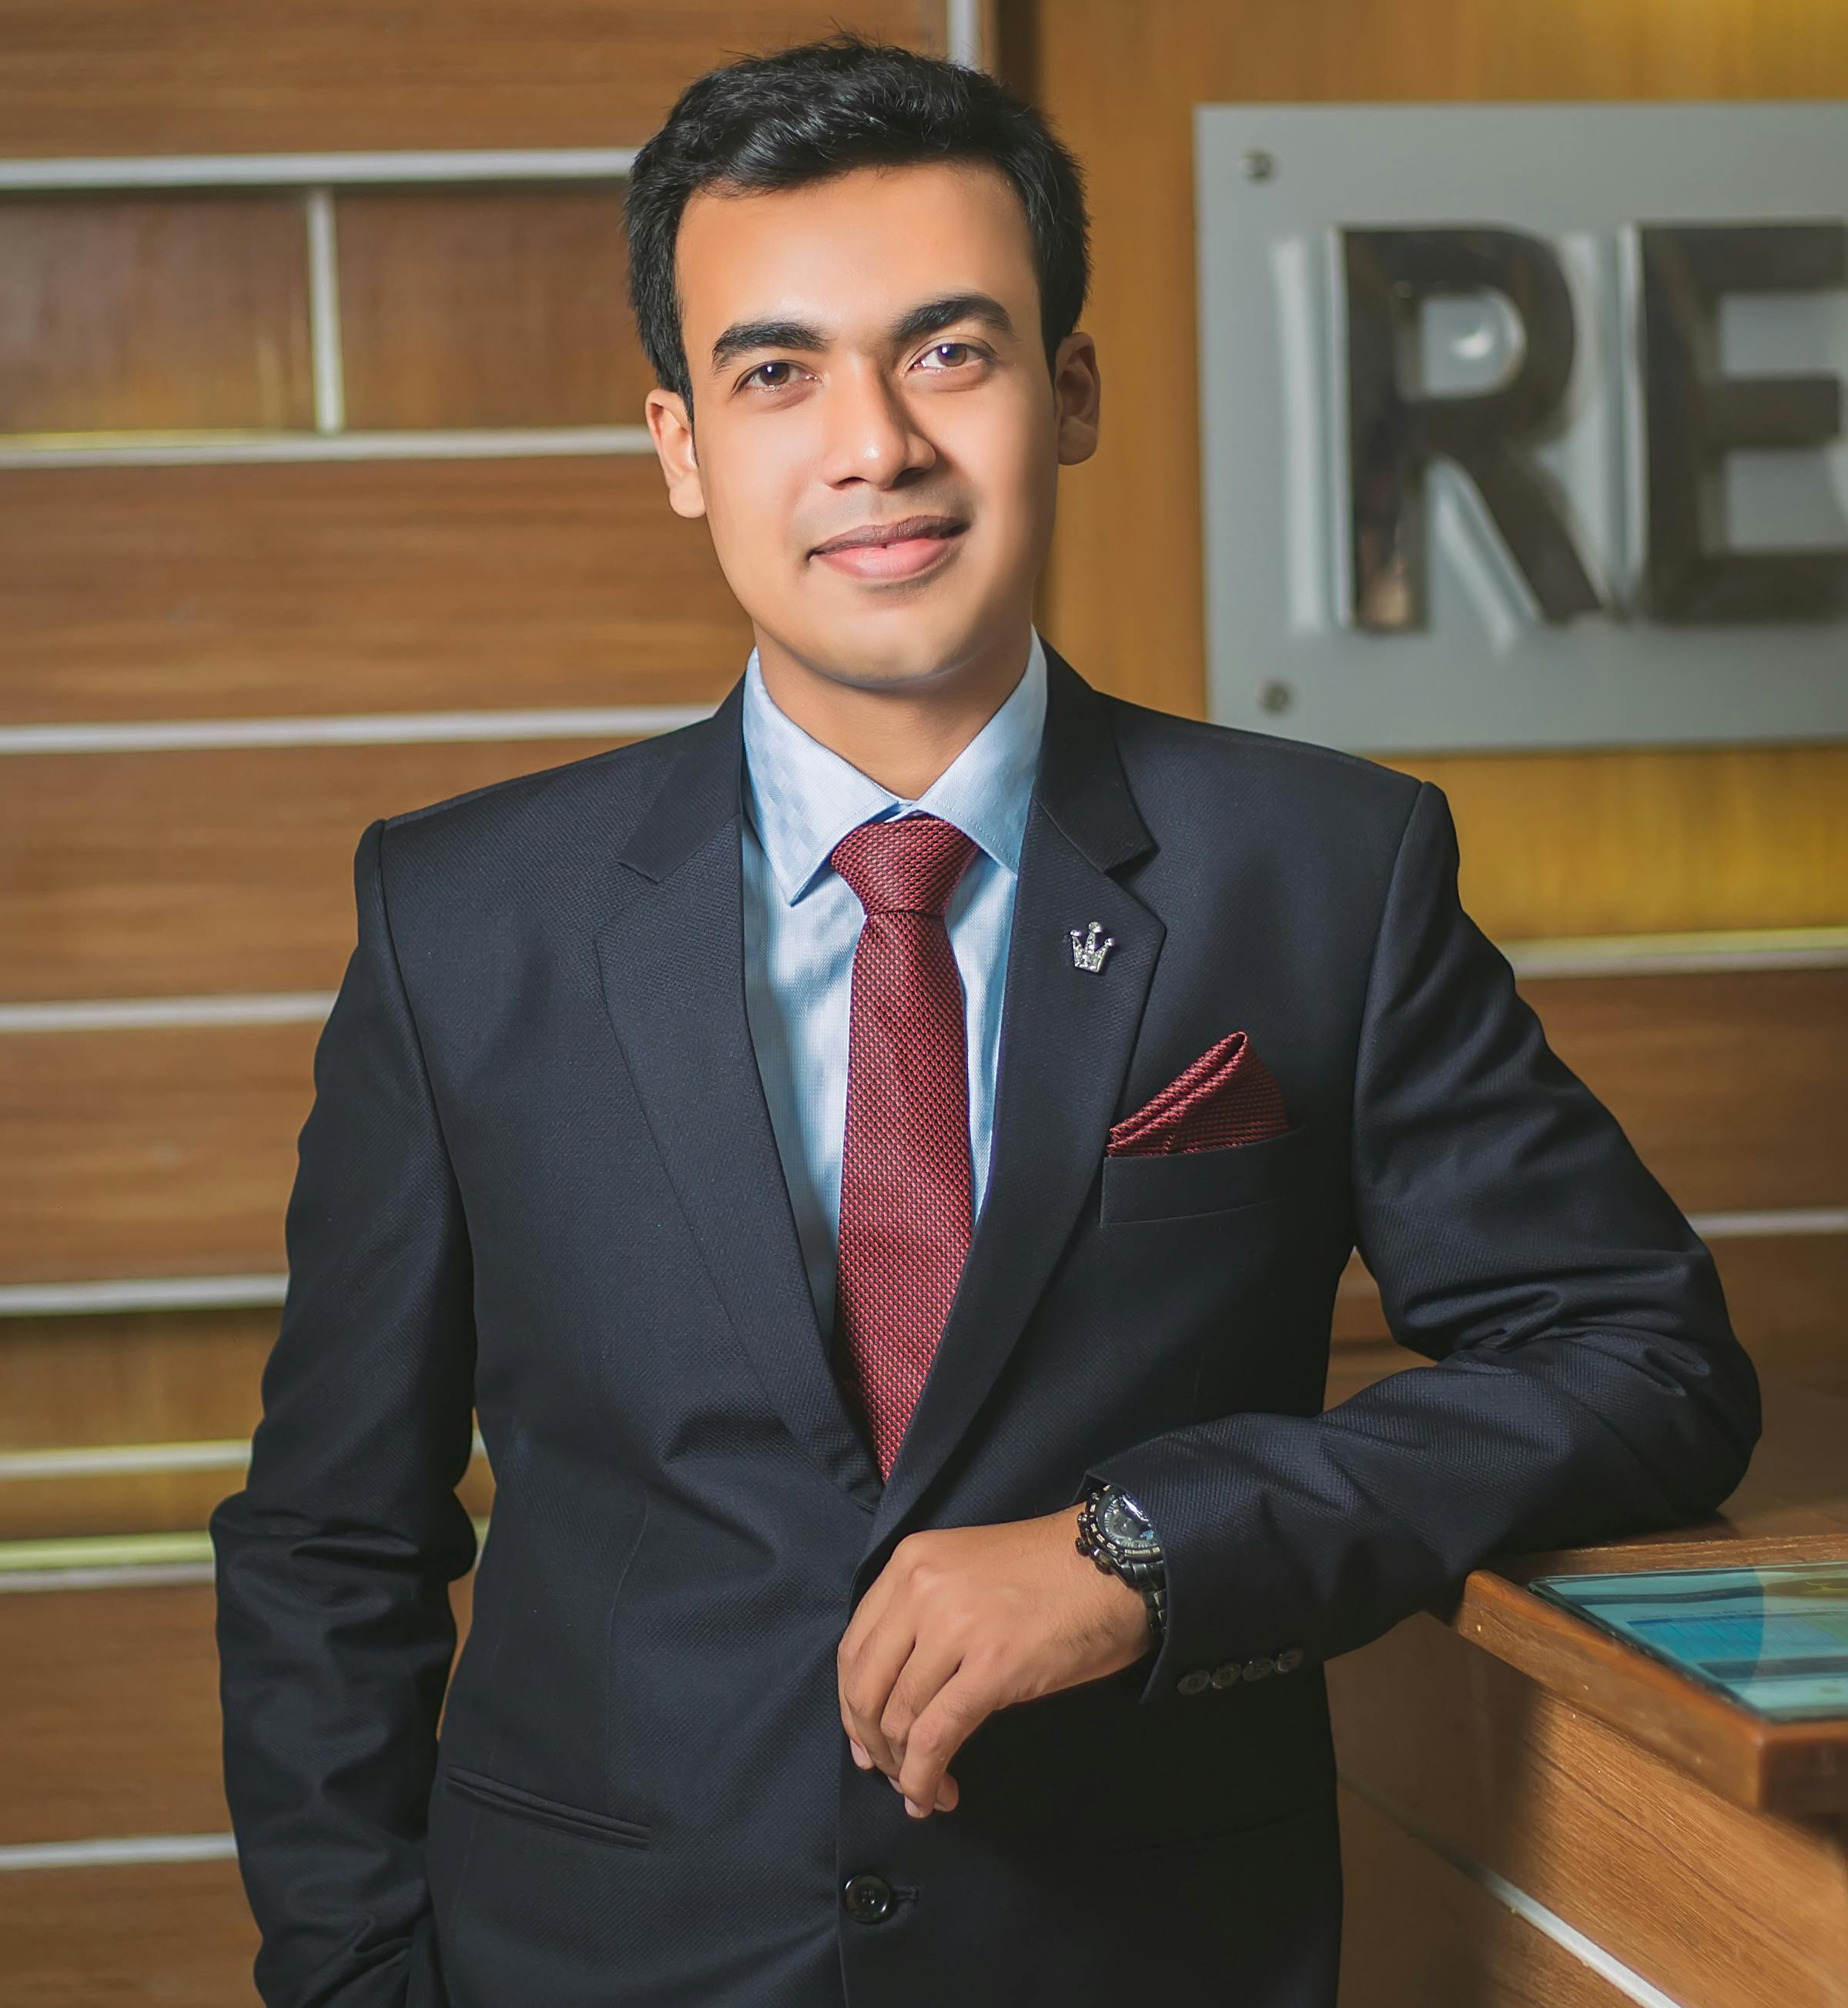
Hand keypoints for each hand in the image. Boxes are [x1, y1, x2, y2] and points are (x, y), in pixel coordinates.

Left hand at [837, 1504, 1153, 1819]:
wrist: (1118, 1565)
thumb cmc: (1049, 1574)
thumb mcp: (965, 1574)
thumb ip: (922, 1618)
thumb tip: (891, 1700)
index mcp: (911, 1561)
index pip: (854, 1647)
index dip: (853, 1706)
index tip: (867, 1741)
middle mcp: (921, 1588)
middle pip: (866, 1687)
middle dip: (872, 1743)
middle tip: (891, 1774)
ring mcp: (954, 1626)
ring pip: (899, 1718)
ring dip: (905, 1768)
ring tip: (926, 1790)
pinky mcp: (992, 1666)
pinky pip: (937, 1736)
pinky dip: (925, 1777)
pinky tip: (937, 1795)